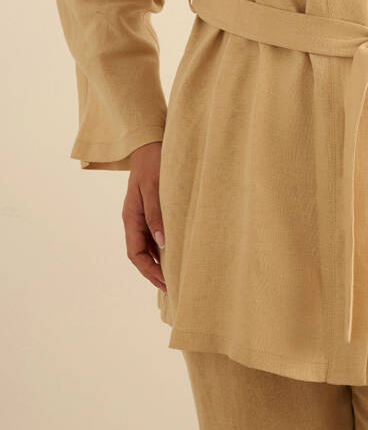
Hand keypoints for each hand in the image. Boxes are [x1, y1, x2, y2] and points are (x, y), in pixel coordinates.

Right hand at [122, 141, 166, 292]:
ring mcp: (142, 215)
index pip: (135, 252)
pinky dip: (161, 248)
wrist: (151, 142)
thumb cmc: (153, 162)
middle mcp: (134, 219)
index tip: (164, 281)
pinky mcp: (151, 209)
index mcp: (130, 216)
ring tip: (174, 276)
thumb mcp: (154, 187)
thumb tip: (161, 243)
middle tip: (171, 287)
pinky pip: (153, 235)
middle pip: (140, 254)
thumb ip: (156, 214)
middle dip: (153, 272)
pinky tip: (174, 253)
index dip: (148, 269)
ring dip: (158, 262)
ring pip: (146, 246)